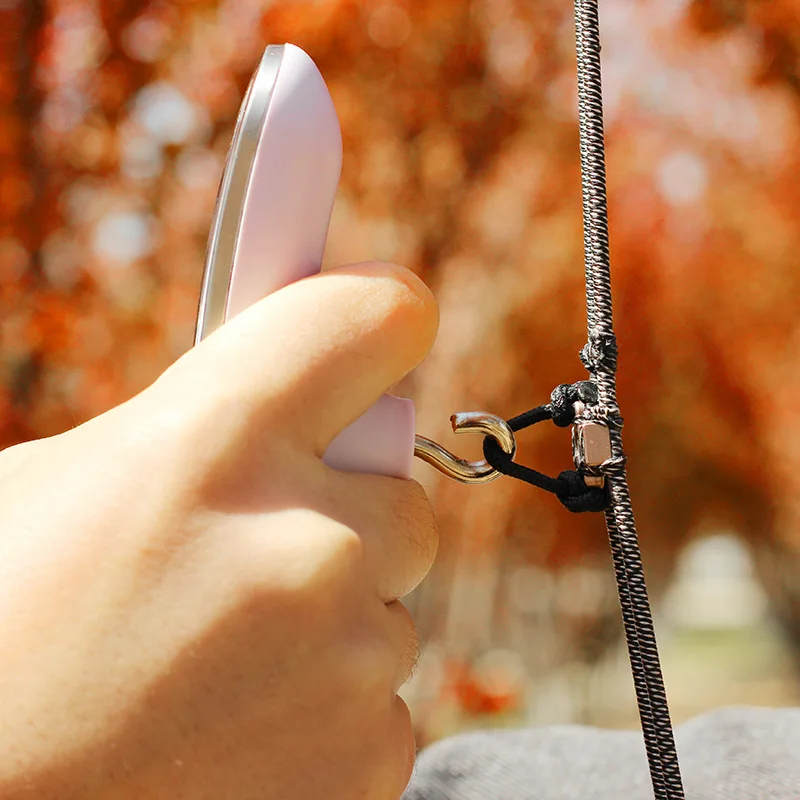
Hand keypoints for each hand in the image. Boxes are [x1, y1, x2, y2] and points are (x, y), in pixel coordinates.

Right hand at [0, 262, 437, 799]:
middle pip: (405, 488)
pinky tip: (240, 730)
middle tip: (262, 548)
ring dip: (331, 618)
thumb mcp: (67, 486)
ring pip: (392, 599)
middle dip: (348, 510)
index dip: (384, 317)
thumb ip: (201, 426)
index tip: (386, 329)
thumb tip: (299, 397)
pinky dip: (329, 707)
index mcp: (212, 442)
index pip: (373, 320)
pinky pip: (384, 698)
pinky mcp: (368, 760)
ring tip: (223, 663)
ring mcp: (349, 662)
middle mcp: (306, 545)